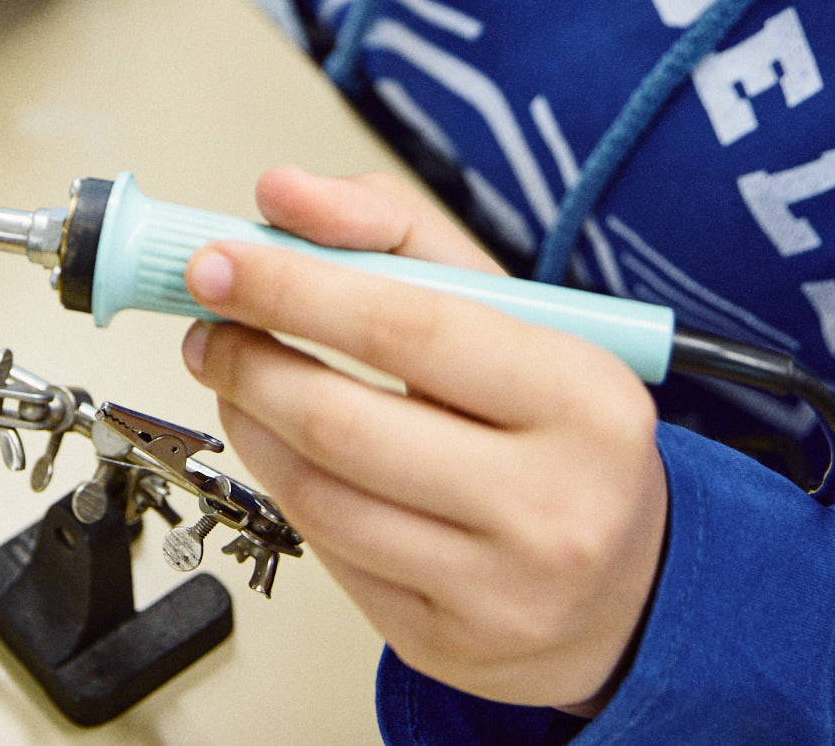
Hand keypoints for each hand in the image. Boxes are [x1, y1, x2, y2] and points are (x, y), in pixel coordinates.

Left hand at [180, 166, 666, 713]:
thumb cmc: (555, 426)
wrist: (625, 584)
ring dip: (249, 421)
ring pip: (318, 494)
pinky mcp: (441, 641)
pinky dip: (284, 485)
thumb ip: (394, 230)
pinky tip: (282, 446)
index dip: (294, 288)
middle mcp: (550, 503)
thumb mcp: (506, 306)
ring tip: (235, 376)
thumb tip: (284, 194)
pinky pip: (326, 551)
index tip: (220, 260)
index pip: (409, 327)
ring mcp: (495, 588)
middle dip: (249, 360)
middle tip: (209, 324)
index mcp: (583, 398)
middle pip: (342, 421)